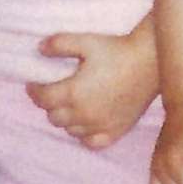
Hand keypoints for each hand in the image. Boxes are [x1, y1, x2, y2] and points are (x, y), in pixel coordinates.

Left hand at [28, 29, 156, 148]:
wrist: (150, 62)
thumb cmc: (117, 50)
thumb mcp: (85, 41)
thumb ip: (59, 44)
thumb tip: (39, 48)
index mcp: (73, 93)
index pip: (43, 99)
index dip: (34, 91)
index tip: (33, 84)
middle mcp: (84, 114)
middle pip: (54, 117)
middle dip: (50, 104)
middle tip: (53, 92)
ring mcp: (100, 125)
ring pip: (71, 131)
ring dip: (66, 119)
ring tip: (71, 104)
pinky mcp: (116, 131)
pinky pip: (92, 142)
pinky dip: (84, 135)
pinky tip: (87, 122)